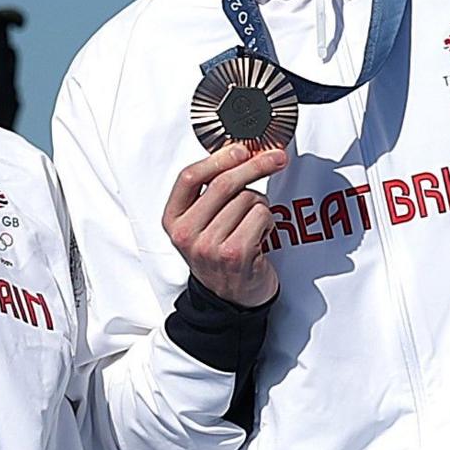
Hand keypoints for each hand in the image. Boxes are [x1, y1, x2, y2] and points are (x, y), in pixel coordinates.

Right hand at [164, 144, 286, 307]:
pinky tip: (260, 236)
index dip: (218, 158)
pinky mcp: (235, 254)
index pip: (189, 177)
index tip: (241, 150)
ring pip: (248, 199)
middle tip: (276, 158)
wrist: (231, 300)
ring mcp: (209, 246)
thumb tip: (240, 154)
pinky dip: (268, 221)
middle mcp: (186, 234)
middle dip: (255, 165)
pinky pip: (261, 215)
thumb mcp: (201, 224)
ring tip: (253, 225)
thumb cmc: (219, 256)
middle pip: (224, 182)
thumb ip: (211, 192)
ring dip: (260, 206)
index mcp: (173, 220)